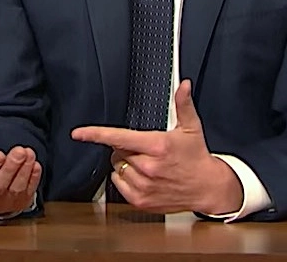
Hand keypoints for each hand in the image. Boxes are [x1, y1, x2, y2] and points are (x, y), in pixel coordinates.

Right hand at [0, 114, 41, 215]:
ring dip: (23, 171)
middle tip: (20, 150)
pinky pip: (26, 193)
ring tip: (29, 153)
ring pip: (13, 190)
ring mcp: (1, 205)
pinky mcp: (17, 205)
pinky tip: (34, 164)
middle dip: (10, 168)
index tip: (0, 154)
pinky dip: (32, 179)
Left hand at [70, 80, 241, 214]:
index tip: (78, 133)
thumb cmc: (197, 157)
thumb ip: (183, 104)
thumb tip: (182, 85)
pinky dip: (125, 179)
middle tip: (145, 149)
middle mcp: (148, 167)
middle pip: (117, 152)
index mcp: (157, 146)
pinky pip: (118, 185)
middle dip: (126, 148)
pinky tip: (142, 177)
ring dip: (126, 164)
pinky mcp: (141, 201)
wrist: (208, 188)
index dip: (95, 134)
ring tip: (147, 164)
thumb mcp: (191, 128)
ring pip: (117, 168)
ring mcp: (144, 186)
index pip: (118, 138)